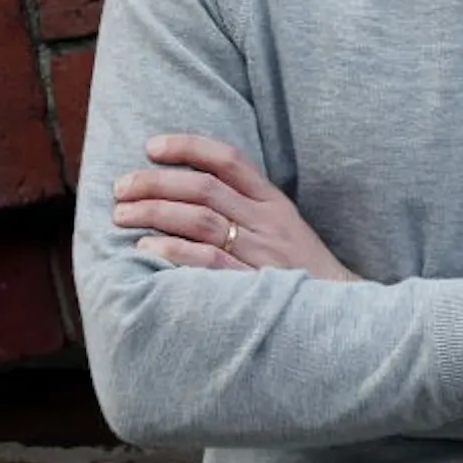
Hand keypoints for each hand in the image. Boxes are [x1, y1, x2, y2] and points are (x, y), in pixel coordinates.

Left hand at [113, 134, 361, 282]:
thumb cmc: (304, 274)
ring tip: (121, 215)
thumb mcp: (285, 230)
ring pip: (200, 219)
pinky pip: (208, 261)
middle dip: (155, 183)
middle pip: (204, 188)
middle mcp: (267, 222)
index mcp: (274, 203)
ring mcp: (260, 254)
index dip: (188, 146)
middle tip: (121, 187)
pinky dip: (173, 251)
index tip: (151, 147)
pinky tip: (146, 248)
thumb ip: (247, 210)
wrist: (342, 316)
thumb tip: (189, 194)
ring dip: (155, 212)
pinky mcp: (252, 285)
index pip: (229, 160)